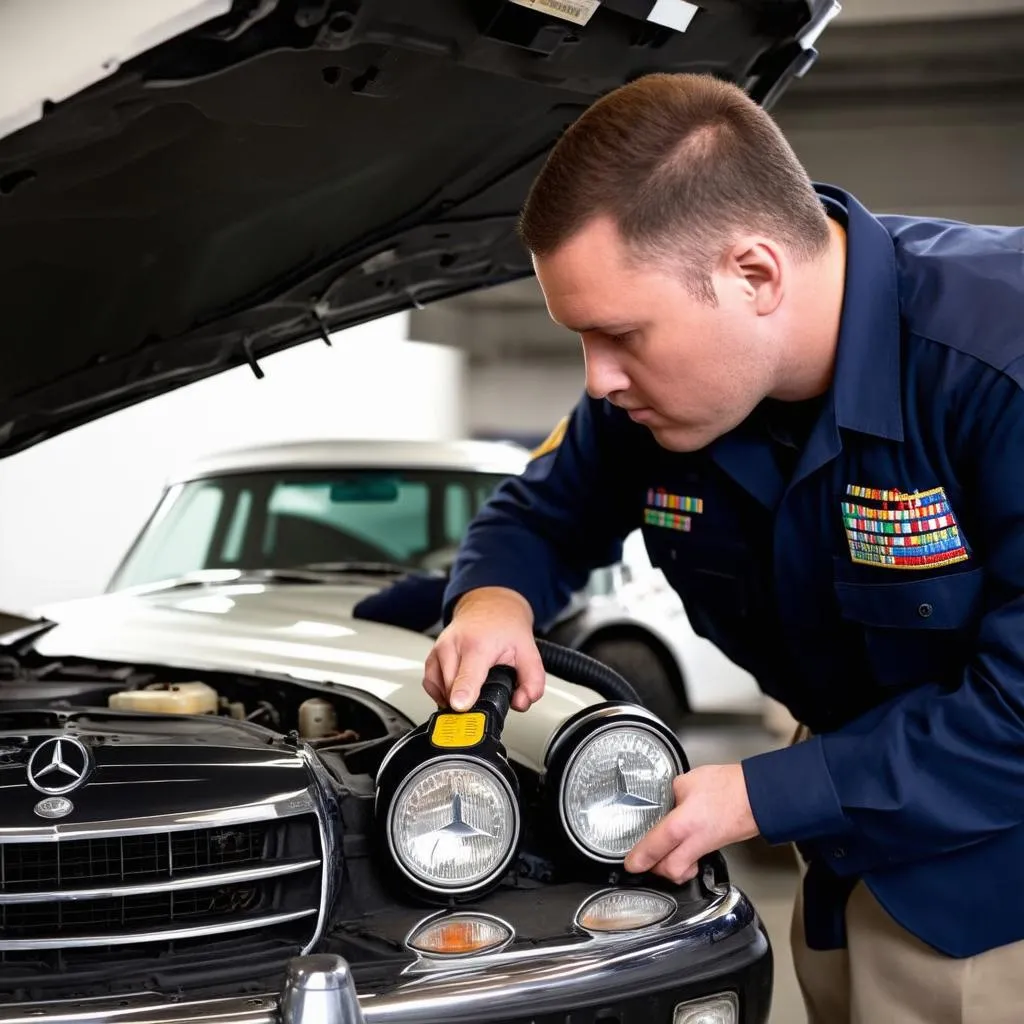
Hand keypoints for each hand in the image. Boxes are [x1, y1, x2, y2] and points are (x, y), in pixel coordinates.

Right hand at [422, 587, 545, 712]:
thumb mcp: (529, 653)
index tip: (460, 706)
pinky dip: (442, 693)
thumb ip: (532, 682)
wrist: (489, 606)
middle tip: (485, 695)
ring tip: (473, 689)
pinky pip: (430, 684)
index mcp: (478, 645)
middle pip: (451, 688)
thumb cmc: (505, 628)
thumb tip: (520, 703)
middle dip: (468, 702)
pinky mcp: (431, 656)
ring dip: (453, 698)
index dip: (463, 694)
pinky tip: (458, 689)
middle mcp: (453, 645)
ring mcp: (439, 650)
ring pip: (438, 689)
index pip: (467, 675)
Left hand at [623, 764, 758, 882]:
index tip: (631, 864)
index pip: (654, 846)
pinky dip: (685, 860)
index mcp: (682, 824)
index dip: (639, 858)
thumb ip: (673, 792)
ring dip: (671, 868)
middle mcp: (694, 841)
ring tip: (662, 856)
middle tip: (644, 859)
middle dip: (655, 869)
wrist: (758, 795)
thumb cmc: (728, 787)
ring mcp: (707, 846)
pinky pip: (695, 861)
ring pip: (684, 871)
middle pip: (670, 870)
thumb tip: (668, 798)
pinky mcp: (716, 845)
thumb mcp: (689, 780)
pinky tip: (681, 849)